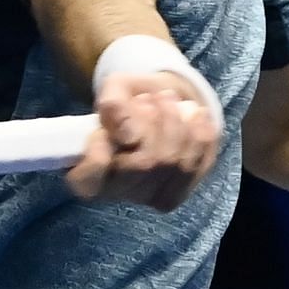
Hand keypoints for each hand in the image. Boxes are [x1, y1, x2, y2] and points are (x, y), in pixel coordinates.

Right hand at [65, 71, 219, 211]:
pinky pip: (199, 162)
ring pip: (173, 162)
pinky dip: (200, 132)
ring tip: (167, 101)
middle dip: (152, 121)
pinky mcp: (178, 193)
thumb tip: (128, 135)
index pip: (88, 178)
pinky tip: (194, 116)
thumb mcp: (115, 90)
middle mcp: (116, 193)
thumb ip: (113, 106)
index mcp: (88, 175)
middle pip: (144, 164)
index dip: (99, 148)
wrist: (162, 104)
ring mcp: (148, 198)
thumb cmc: (129, 101)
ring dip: (175, 121)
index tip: (105, 126)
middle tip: (148, 99)